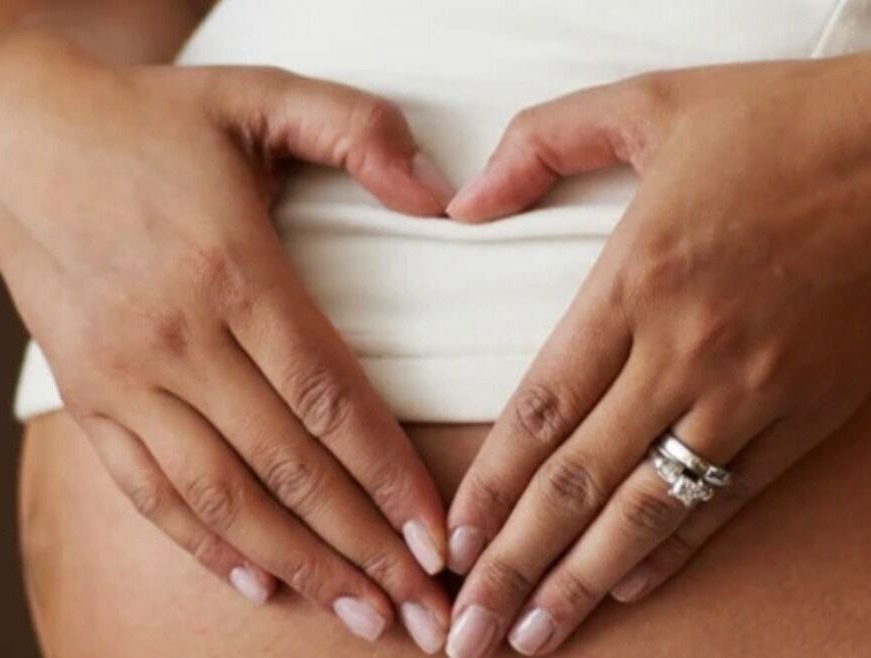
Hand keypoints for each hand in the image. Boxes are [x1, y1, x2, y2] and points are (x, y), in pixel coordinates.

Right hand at [0, 32, 453, 650]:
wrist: (15, 135)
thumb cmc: (149, 119)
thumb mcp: (260, 95)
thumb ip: (359, 130)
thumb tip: (442, 195)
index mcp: (232, 270)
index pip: (330, 398)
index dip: (390, 476)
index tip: (439, 537)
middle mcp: (178, 339)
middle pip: (289, 467)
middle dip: (364, 547)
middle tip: (422, 610)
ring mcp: (126, 377)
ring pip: (224, 496)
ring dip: (299, 564)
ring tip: (360, 611)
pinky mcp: (89, 395)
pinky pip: (149, 490)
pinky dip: (204, 543)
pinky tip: (257, 580)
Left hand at [443, 56, 870, 655]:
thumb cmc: (779, 125)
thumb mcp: (646, 104)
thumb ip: (540, 144)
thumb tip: (462, 204)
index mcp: (635, 282)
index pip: (542, 409)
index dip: (490, 485)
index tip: (451, 544)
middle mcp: (686, 352)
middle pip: (580, 483)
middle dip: (516, 566)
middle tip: (469, 634)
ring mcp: (750, 392)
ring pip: (650, 509)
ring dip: (584, 583)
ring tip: (534, 640)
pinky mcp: (805, 413)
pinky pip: (727, 499)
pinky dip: (675, 551)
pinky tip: (626, 589)